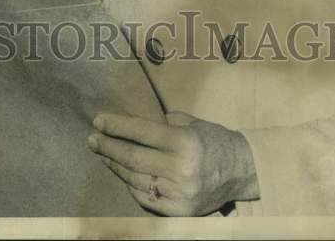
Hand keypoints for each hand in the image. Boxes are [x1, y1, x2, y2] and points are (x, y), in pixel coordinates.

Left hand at [88, 110, 258, 215]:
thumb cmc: (214, 140)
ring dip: (116, 166)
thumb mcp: (191, 123)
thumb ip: (163, 123)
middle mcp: (180, 169)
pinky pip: (146, 198)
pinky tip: (123, 174)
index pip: (141, 132)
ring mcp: (179, 193)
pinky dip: (131, 185)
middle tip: (92, 139)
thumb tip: (131, 123)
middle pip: (133, 157)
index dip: (116, 126)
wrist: (242, 171)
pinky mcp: (180, 212)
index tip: (97, 121)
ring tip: (103, 155)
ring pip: (136, 179)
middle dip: (108, 147)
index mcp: (184, 142)